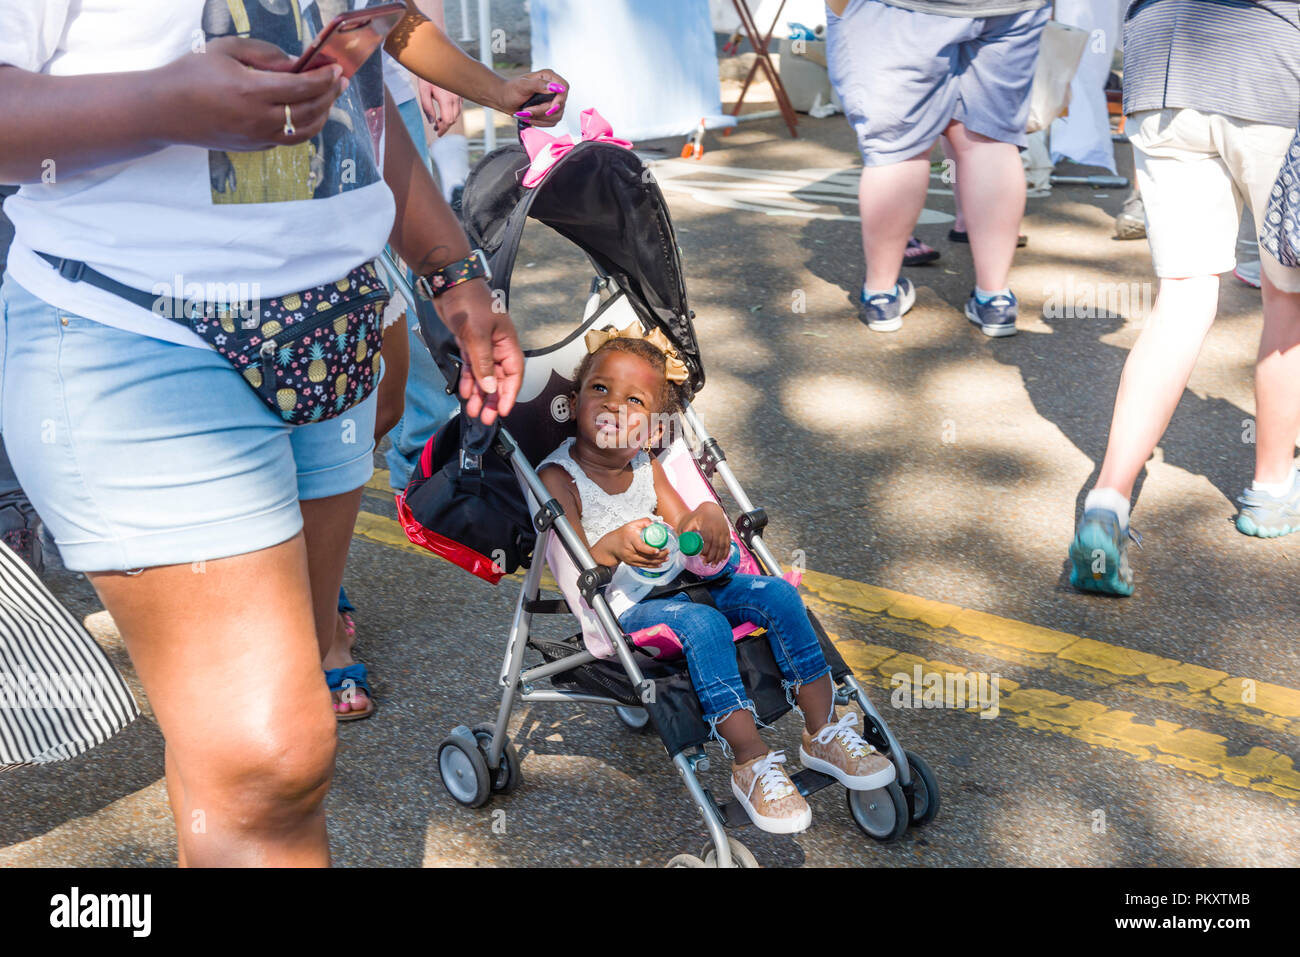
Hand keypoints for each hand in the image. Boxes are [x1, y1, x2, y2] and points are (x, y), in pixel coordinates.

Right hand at [158, 37, 346, 151]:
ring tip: (328, 98)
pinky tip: (309, 112)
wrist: (164, 109)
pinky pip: (289, 139)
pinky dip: (306, 127)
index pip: (302, 87)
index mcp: (251, 91)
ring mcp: (257, 137)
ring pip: (304, 131)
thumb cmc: (192, 73)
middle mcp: (258, 119)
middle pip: (310, 111)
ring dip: (323, 115)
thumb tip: (296, 63)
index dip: (324, 78)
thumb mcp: (226, 49)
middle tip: (339, 81)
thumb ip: (265, 54)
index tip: (336, 69)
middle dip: (329, 95)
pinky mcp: (254, 147)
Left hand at [418, 79, 461, 136]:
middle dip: (445, 125)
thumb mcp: (423, 91)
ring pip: (457, 114)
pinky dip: (453, 112)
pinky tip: (445, 109)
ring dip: (449, 119)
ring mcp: (459, 95)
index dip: (443, 129)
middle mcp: (455, 98)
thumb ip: (427, 108)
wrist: (437, 58)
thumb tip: (431, 122)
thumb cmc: (428, 74)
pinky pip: (458, 106)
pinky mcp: (460, 92)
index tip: (437, 133)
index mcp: (446, 99)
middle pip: (453, 119)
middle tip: (436, 126)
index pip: (448, 121)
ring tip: (439, 119)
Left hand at [435, 278, 522, 424]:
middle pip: (500, 379)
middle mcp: (498, 346)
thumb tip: (491, 387)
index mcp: (507, 342)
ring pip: (484, 376)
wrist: (448, 283)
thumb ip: (483, 363)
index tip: (503, 411)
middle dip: (493, 399)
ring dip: (480, 394)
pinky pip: (472, 368)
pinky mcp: (469, 343)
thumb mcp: (476, 334)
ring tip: (474, 411)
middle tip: (487, 417)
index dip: (510, 394)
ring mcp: (483, 346)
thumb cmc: (468, 301)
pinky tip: (465, 393)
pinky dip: (469, 380)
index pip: (514, 374)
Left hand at [498, 69, 569, 127]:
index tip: (549, 107)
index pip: (564, 88)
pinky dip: (540, 122)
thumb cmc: (511, 90)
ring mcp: (553, 100)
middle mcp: (553, 88)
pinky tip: (530, 118)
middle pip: (560, 105)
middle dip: (543, 111)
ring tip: (526, 113)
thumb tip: (556, 87)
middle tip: (527, 111)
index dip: (560, 100)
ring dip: (540, 118)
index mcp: (549, 77)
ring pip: (557, 115)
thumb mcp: (523, 85)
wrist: (505, 100)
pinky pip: (552, 121)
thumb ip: (539, 85)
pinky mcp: (550, 111)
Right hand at [596, 518, 667, 568]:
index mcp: (630, 540)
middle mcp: (629, 551)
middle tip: (667, 551)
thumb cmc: (622, 534)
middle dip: (658, 556)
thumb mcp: (631, 524)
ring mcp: (630, 559)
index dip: (650, 550)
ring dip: (658, 561)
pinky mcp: (631, 563)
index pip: (640, 547)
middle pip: (646, 556)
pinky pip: (643, 565)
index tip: (657, 550)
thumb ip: (643, 522)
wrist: (611, 545)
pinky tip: (660, 564)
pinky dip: (652, 565)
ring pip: (646, 562)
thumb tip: (653, 523)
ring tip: (666, 557)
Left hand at [680, 504, 731, 564]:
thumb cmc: (699, 516)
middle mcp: (717, 528)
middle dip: (712, 556)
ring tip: (713, 565)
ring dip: (718, 557)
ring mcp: (724, 530)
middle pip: (716, 545)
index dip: (706, 550)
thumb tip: (681, 539)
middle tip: (706, 563)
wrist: (710, 509)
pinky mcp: (727, 533)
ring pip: (723, 546)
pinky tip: (722, 559)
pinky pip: (728, 544)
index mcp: (708, 525)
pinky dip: (725, 553)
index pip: (708, 540)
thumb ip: (686, 529)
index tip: (701, 556)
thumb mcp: (691, 521)